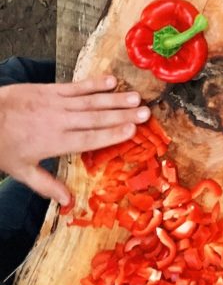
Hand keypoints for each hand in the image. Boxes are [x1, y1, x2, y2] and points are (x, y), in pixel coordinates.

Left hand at [0, 75, 149, 205]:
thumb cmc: (3, 146)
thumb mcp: (21, 171)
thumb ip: (47, 185)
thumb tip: (68, 203)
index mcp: (55, 142)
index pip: (90, 139)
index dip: (112, 134)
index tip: (133, 131)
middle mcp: (60, 122)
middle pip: (96, 119)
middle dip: (123, 116)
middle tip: (146, 113)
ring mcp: (56, 103)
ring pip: (91, 101)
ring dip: (115, 99)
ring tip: (136, 98)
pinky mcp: (51, 89)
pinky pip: (77, 86)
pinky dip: (95, 84)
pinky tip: (112, 81)